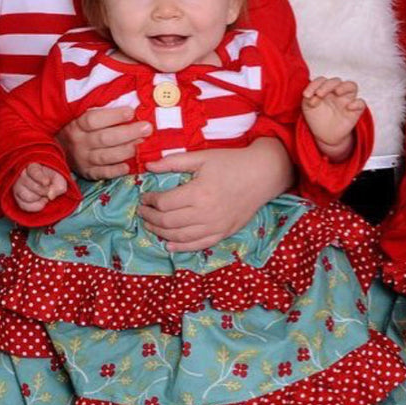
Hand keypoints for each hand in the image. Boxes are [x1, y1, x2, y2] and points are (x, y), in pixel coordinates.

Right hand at [12, 163, 66, 213]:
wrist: (48, 184)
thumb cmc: (53, 178)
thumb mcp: (60, 178)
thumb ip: (59, 185)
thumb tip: (50, 196)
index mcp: (33, 166)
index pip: (34, 171)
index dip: (40, 178)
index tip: (47, 182)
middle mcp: (22, 175)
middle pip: (31, 185)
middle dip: (44, 191)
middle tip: (49, 190)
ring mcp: (18, 186)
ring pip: (27, 197)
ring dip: (39, 199)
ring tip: (45, 195)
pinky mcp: (17, 197)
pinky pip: (24, 206)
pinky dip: (35, 206)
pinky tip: (41, 202)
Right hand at [56, 106, 151, 179]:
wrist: (60, 149)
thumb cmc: (79, 128)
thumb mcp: (82, 116)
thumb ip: (102, 112)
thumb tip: (129, 105)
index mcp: (77, 125)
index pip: (94, 120)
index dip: (114, 116)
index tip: (131, 112)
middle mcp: (79, 143)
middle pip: (104, 138)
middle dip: (128, 133)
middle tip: (147, 128)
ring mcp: (82, 159)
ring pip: (106, 156)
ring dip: (126, 150)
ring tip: (142, 144)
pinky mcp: (88, 173)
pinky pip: (103, 173)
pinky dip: (116, 170)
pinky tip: (129, 166)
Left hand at [138, 137, 290, 251]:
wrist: (262, 174)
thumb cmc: (231, 162)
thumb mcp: (202, 157)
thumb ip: (173, 162)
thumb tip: (148, 166)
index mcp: (198, 193)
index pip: (164, 203)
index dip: (150, 201)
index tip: (145, 196)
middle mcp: (205, 213)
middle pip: (168, 222)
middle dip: (150, 218)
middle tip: (142, 211)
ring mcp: (215, 226)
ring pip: (179, 237)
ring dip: (160, 233)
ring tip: (151, 225)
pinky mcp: (223, 233)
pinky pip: (198, 245)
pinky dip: (181, 247)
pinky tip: (168, 245)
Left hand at [302, 76, 365, 159]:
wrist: (325, 135)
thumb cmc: (317, 118)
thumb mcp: (308, 108)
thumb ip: (308, 99)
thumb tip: (312, 97)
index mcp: (325, 89)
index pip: (322, 80)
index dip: (315, 84)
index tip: (306, 95)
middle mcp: (337, 92)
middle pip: (336, 81)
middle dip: (327, 85)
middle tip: (319, 94)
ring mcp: (347, 100)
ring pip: (352, 86)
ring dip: (344, 87)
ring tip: (337, 92)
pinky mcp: (355, 110)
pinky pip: (361, 103)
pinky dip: (356, 103)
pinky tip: (348, 107)